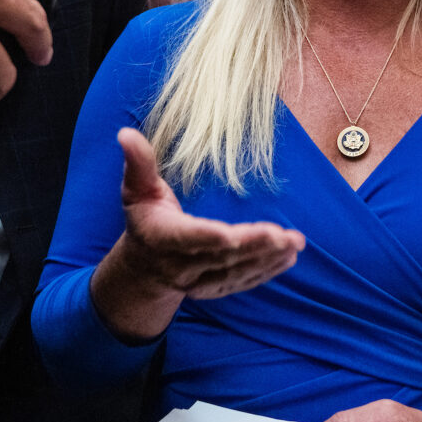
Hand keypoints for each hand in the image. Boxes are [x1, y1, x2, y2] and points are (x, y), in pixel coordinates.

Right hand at [89, 128, 305, 340]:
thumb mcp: (136, 190)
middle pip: (220, 257)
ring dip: (267, 259)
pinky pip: (242, 282)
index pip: (187, 237)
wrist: (143, 267)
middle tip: (284, 236)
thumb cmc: (144, 219)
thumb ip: (138, 163)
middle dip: (253, 247)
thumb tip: (126, 133)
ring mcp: (198, 281)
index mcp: (162, 237)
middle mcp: (179, 265)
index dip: (207, 237)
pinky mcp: (214, 288)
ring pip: (235, 272)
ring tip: (295, 243)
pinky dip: (266, 271)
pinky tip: (288, 257)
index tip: (231, 235)